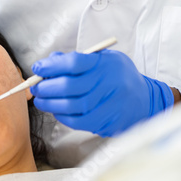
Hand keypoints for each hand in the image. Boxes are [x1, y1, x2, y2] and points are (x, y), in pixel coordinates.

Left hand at [30, 50, 173, 136]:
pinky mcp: (108, 121)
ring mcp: (110, 103)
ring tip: (41, 101)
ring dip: (51, 104)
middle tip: (36, 87)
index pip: (74, 62)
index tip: (38, 68)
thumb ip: (77, 60)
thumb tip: (49, 62)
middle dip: (47, 87)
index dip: (51, 66)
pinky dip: (63, 116)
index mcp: (107, 63)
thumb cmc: (118, 77)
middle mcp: (110, 82)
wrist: (145, 100)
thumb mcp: (103, 60)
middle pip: (70, 86)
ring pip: (73, 105)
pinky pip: (79, 121)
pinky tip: (56, 111)